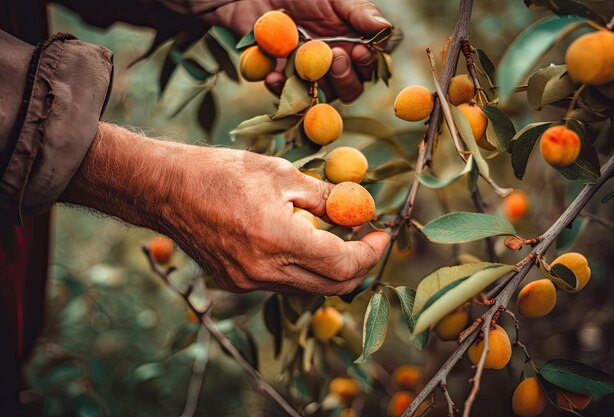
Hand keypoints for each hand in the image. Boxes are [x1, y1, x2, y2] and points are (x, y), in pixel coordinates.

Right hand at [61, 123, 389, 294]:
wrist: (166, 190)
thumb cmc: (221, 172)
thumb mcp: (280, 173)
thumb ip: (324, 198)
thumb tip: (357, 209)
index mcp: (278, 240)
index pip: (343, 264)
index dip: (370, 252)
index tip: (381, 234)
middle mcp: (265, 271)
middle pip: (332, 287)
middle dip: (358, 266)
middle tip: (366, 240)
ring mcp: (248, 282)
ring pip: (308, 288)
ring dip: (330, 268)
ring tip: (333, 236)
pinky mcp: (237, 283)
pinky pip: (284, 283)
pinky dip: (303, 269)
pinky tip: (300, 242)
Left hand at [204, 0, 392, 102]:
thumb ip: (360, 13)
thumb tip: (386, 29)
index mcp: (352, 47)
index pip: (369, 67)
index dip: (367, 64)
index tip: (359, 51)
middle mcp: (332, 67)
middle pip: (350, 90)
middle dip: (344, 78)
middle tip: (334, 57)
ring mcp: (307, 78)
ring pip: (320, 97)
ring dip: (315, 84)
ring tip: (303, 63)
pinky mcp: (282, 83)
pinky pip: (285, 98)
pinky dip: (281, 90)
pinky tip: (274, 76)